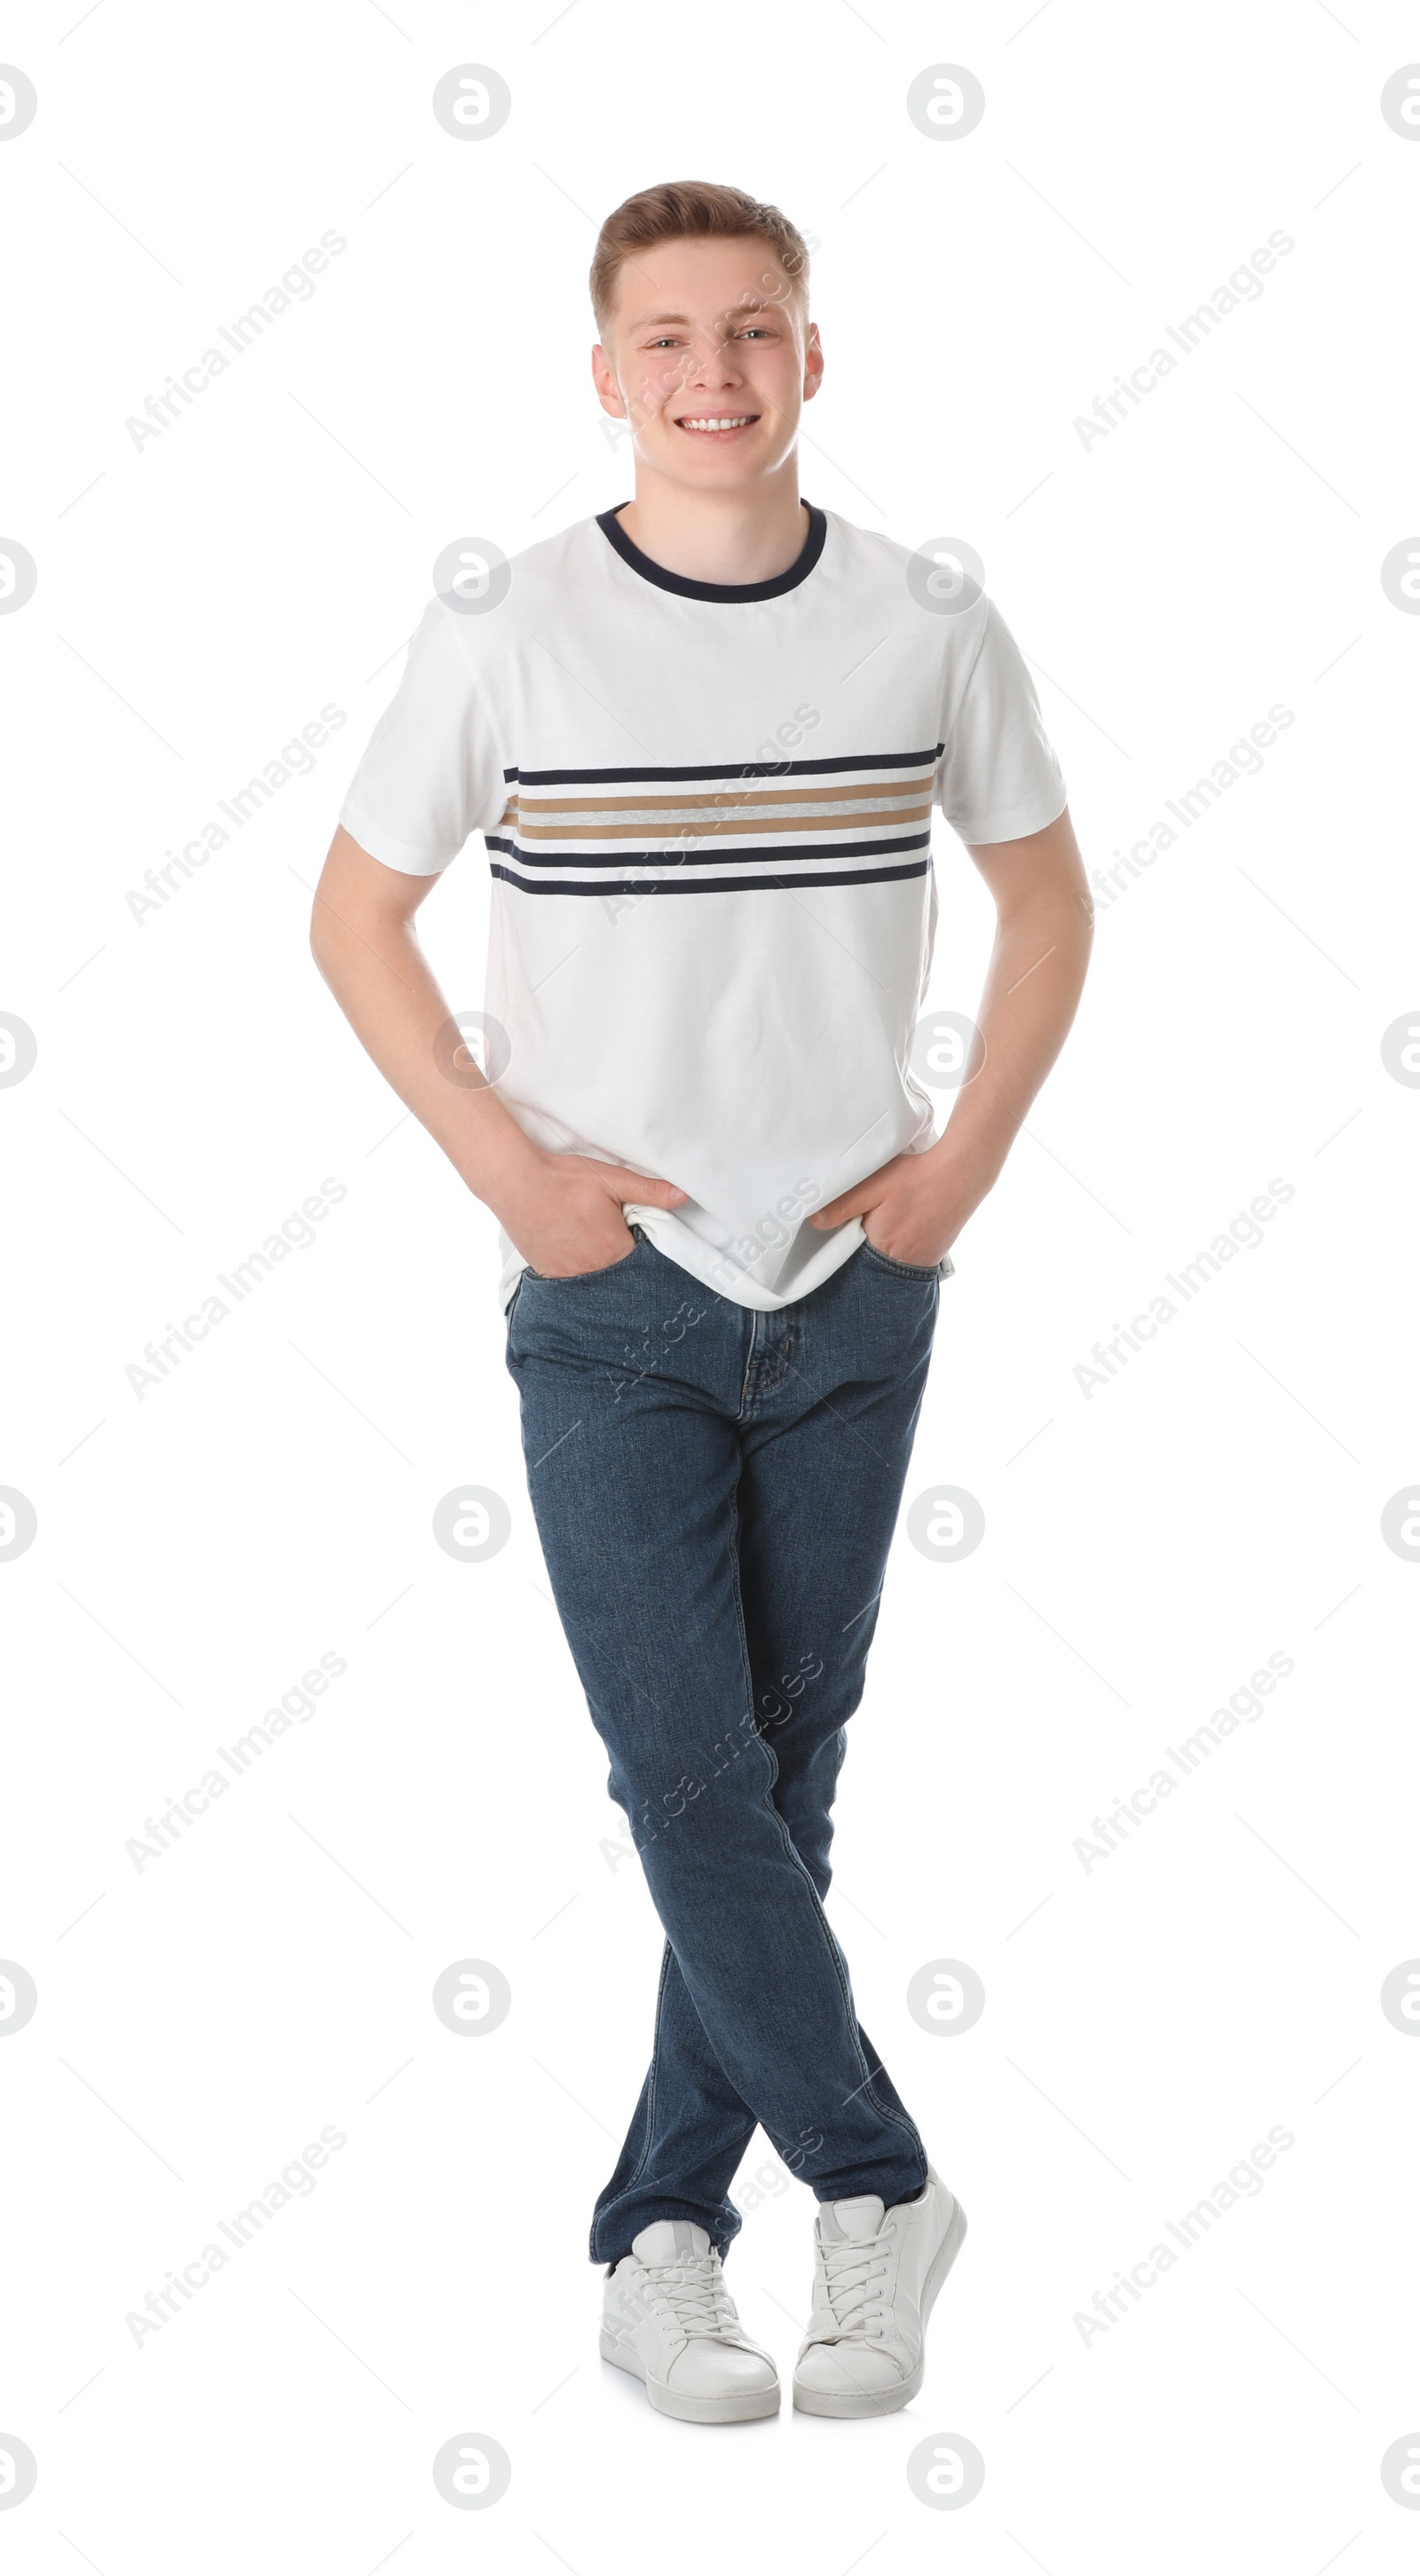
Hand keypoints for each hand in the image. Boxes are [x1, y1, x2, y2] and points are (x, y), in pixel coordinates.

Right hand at [493, 1147, 686, 1277]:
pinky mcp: (548, 1273)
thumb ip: (650, 1191)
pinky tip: (570, 1249)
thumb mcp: (613, 1179)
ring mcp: (568, 1276)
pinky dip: (575, 1269)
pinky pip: (570, 1281)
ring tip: (587, 1239)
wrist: (516, 1181)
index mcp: (615, 1250)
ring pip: (595, 1278)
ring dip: (597, 1265)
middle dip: (619, 1256)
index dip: (640, 1245)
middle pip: (619, 1272)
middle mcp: (594, 1270)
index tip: (630, 1231)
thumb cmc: (564, 1179)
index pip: (642, 1260)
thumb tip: (683, 1195)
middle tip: (604, 1231)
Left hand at [808, 1137, 998, 1268]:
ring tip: (884, 1222)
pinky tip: (903, 1225)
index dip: (842, 1244)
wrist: (963, 1172)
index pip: (850, 1259)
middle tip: (862, 1222)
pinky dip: (901, 1245)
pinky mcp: (936, 1255)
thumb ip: (843, 1205)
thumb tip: (815, 1221)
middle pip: (870, 1263)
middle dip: (861, 1247)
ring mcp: (923, 1262)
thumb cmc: (917, 1177)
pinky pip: (909, 1258)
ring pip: (889, 1261)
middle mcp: (904, 1264)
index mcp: (882, 1249)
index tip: (840, 1229)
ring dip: (882, 1247)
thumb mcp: (873, 1185)